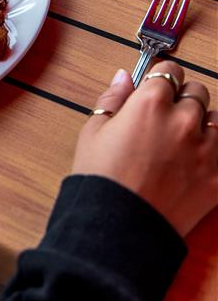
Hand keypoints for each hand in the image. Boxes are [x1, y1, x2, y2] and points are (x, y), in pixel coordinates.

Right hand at [72, 62, 217, 236]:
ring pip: (217, 119)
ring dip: (202, 123)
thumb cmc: (101, 179)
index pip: (170, 71)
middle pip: (197, 91)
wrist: (117, 229)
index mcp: (150, 102)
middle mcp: (183, 120)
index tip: (157, 87)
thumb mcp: (94, 131)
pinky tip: (195, 160)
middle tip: (167, 116)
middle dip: (183, 98)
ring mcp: (204, 149)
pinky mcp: (217, 177)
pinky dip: (211, 150)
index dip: (162, 78)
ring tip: (184, 139)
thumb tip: (125, 77)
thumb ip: (113, 98)